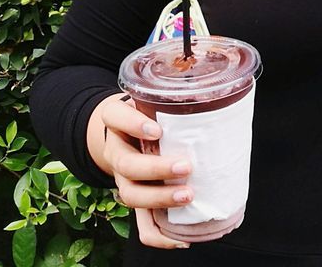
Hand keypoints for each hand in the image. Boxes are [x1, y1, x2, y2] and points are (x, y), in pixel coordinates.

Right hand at [98, 95, 195, 249]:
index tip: (157, 130)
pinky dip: (159, 236)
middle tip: (185, 166)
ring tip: (187, 196)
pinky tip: (182, 238)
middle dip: (156, 169)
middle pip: (125, 164)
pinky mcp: (137, 200)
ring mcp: (123, 178)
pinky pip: (141, 226)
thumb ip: (174, 94)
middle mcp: (117, 150)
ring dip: (159, 199)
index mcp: (118, 121)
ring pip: (130, 195)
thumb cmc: (148, 113)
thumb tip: (206, 81)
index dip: (133, 124)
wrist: (123, 133)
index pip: (115, 116)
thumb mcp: (152, 98)